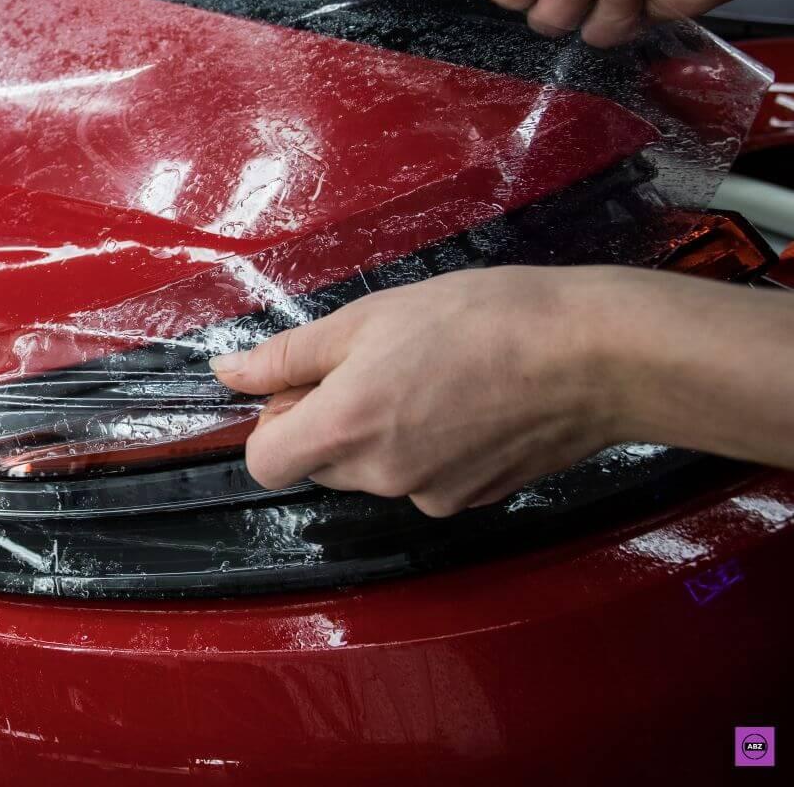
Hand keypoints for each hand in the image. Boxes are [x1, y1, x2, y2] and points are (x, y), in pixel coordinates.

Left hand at [210, 266, 628, 516]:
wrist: (592, 355)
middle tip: (377, 362)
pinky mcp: (474, 500)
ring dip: (381, 432)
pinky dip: (430, 446)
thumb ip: (288, 355)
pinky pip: (425, 477)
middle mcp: (383, 477)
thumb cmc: (481, 319)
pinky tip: (469, 399)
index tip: (309, 382)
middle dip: (328, 420)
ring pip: (373, 471)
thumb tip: (226, 373)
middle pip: (318, 464)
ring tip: (433, 373)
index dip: (275, 420)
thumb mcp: (367, 318)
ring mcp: (432, 496)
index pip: (264, 463)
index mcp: (346, 429)